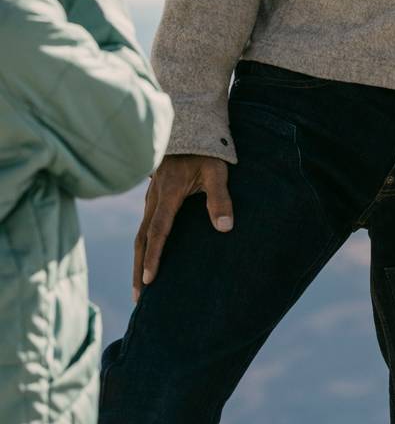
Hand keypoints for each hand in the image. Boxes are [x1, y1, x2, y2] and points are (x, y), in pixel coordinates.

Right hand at [133, 154, 232, 301]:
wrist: (190, 126)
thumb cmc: (206, 150)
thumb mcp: (217, 171)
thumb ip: (220, 198)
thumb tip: (225, 227)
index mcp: (169, 193)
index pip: (158, 231)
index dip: (153, 257)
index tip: (149, 282)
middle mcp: (154, 197)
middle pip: (142, 238)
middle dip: (139, 268)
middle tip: (139, 298)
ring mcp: (151, 195)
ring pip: (141, 232)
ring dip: (139, 258)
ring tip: (140, 285)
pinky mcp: (154, 195)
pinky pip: (145, 223)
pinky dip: (143, 244)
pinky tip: (147, 255)